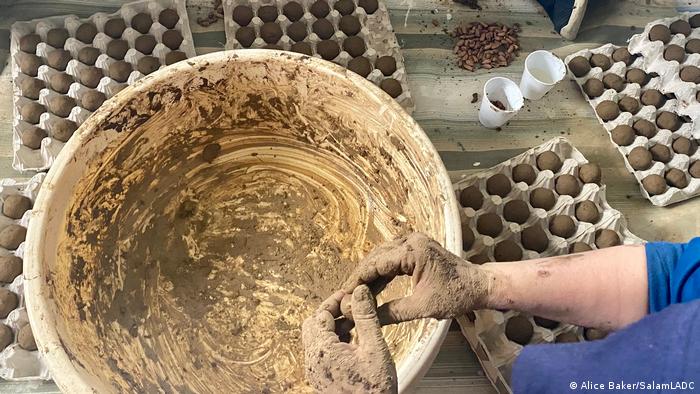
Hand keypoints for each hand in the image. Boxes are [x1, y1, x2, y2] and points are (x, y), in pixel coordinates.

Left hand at [302, 285, 396, 393]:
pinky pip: (321, 353)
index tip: (350, 296)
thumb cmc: (374, 390)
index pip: (320, 314)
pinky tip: (354, 343)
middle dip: (331, 313)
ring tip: (356, 325)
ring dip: (333, 328)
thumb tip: (359, 292)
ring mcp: (316, 372)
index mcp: (322, 350)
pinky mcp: (322, 379)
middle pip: (313, 325)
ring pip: (316, 339)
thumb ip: (365, 317)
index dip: (335, 301)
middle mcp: (313, 361)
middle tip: (350, 308)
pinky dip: (334, 342)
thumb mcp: (375, 347)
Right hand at [341, 233, 490, 324]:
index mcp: (413, 250)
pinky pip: (392, 257)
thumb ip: (391, 312)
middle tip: (345, 295)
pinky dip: (382, 271)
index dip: (358, 279)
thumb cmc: (455, 295)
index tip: (344, 294)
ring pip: (382, 256)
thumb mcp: (422, 307)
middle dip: (361, 276)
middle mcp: (411, 240)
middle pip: (376, 257)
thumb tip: (366, 317)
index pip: (375, 263)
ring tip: (356, 293)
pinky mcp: (416, 247)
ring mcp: (414, 241)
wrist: (478, 285)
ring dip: (370, 274)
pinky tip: (374, 287)